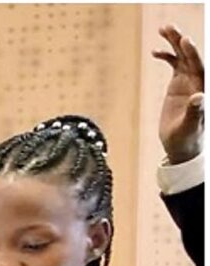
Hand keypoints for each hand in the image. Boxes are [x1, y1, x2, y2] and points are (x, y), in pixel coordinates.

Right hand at [154, 25, 204, 163]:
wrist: (182, 145)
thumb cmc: (187, 138)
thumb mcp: (189, 126)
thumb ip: (195, 111)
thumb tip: (199, 97)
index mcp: (203, 89)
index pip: (199, 66)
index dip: (193, 53)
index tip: (185, 41)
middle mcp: (198, 81)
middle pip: (191, 56)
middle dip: (181, 41)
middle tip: (170, 28)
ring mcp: (188, 81)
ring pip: (182, 56)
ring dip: (173, 43)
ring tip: (163, 29)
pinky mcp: (178, 84)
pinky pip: (174, 65)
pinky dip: (166, 56)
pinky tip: (155, 52)